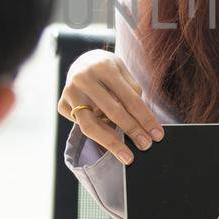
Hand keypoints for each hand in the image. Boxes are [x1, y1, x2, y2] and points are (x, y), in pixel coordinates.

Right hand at [58, 50, 162, 165]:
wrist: (82, 62)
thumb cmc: (108, 70)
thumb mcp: (123, 72)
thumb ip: (132, 94)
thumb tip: (142, 124)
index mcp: (104, 67)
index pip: (130, 98)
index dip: (145, 119)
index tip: (157, 135)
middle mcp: (84, 79)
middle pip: (112, 112)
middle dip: (132, 131)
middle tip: (146, 145)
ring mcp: (70, 92)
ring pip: (91, 126)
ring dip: (112, 143)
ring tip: (128, 156)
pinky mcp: (61, 105)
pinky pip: (82, 126)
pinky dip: (98, 133)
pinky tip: (110, 136)